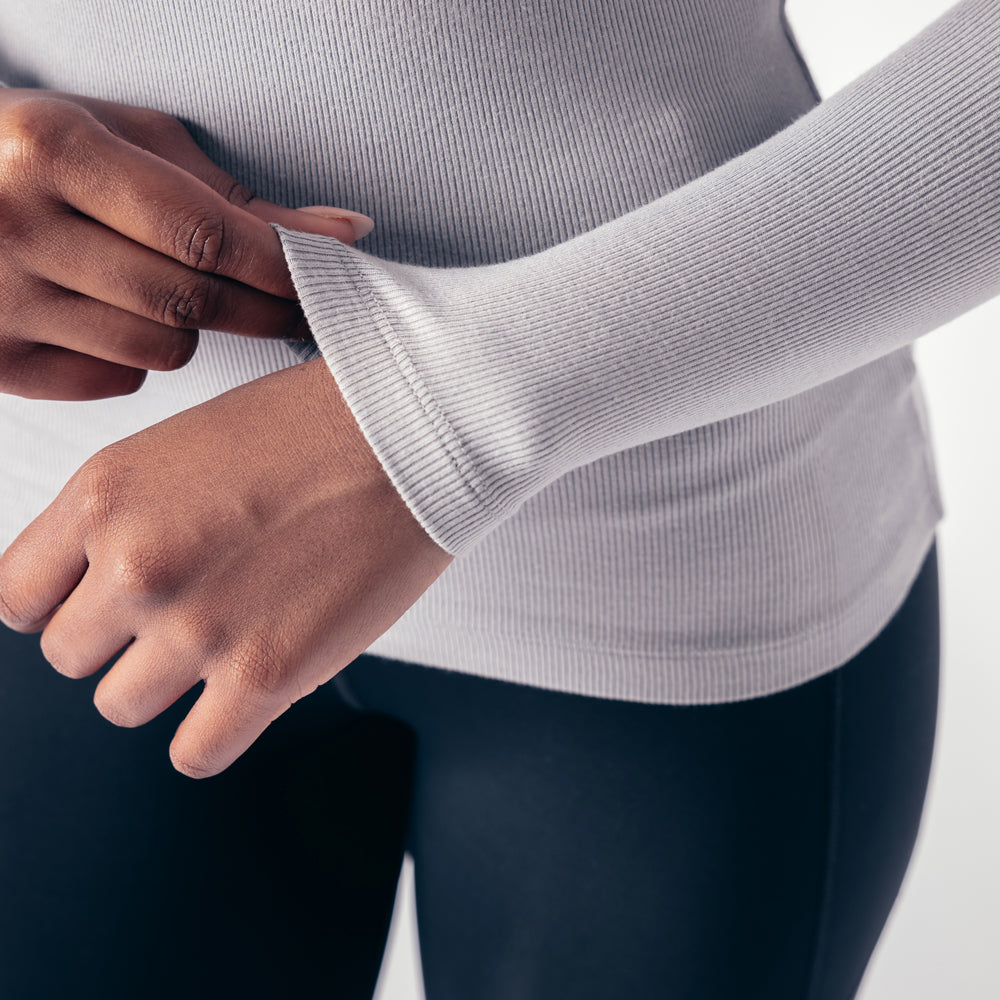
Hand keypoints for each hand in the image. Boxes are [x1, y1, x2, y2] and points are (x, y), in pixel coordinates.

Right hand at [0, 88, 372, 399]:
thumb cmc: (43, 155)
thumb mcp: (126, 142)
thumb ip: (233, 196)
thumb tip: (347, 232)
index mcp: (53, 150)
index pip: (205, 233)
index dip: (280, 266)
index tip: (326, 277)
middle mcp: (17, 227)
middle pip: (190, 300)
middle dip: (262, 308)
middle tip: (295, 304)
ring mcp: (0, 302)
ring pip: (162, 350)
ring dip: (194, 329)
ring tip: (173, 289)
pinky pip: (117, 381)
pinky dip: (137, 357)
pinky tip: (112, 315)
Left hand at [0, 359, 451, 776]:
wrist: (409, 435)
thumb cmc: (313, 427)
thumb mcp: (182, 447)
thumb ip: (125, 518)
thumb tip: (99, 585)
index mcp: (105, 496)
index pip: (17, 599)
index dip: (59, 607)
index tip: (93, 610)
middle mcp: (136, 565)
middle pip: (70, 657)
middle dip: (120, 641)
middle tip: (181, 613)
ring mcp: (197, 627)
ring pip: (122, 706)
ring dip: (168, 683)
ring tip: (225, 641)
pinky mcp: (265, 676)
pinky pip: (194, 753)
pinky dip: (213, 732)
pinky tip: (244, 692)